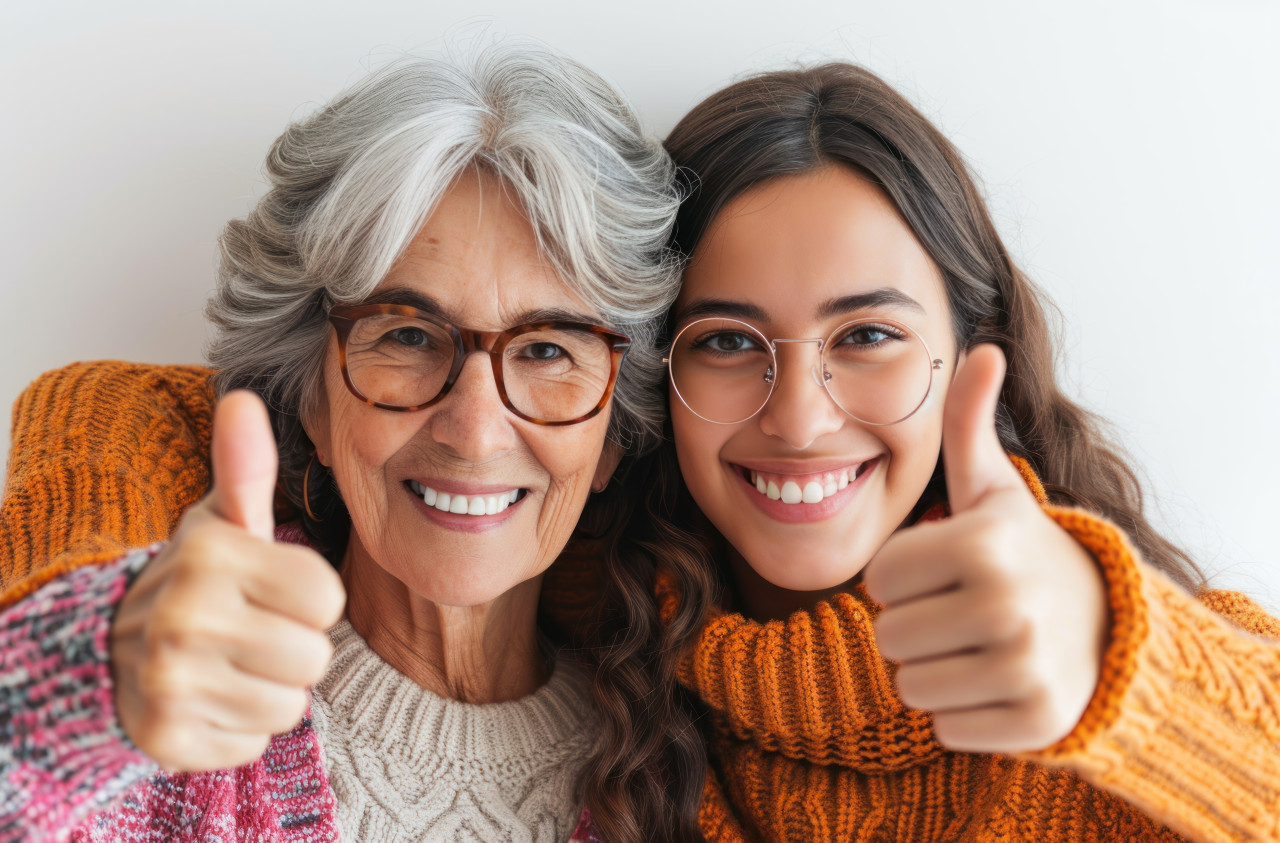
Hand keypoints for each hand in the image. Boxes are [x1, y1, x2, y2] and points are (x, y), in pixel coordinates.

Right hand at [109, 391, 345, 770]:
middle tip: (252, 632)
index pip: (326, 596)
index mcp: (212, 556)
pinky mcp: (165, 739)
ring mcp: (170, 683)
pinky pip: (252, 745)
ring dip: (270, 691)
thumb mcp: (219, 521)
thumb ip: (245, 467)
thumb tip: (242, 397)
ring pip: (289, 706)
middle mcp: (185, 618)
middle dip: (293, 649)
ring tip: (232, 665)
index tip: (273, 592)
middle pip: (315, 658)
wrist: (106, 649)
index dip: (308, 598)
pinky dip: (237, 728)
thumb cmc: (195, 580)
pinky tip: (209, 699)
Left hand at [863, 344, 1107, 753]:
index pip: (878, 580)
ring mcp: (1026, 667)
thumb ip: (969, 424)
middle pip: (888, 636)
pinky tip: (996, 680)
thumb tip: (981, 349)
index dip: (903, 576)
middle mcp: (1008, 604)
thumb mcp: (995, 489)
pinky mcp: (1036, 721)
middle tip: (960, 609)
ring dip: (933, 669)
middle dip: (915, 624)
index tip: (944, 569)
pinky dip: (962, 711)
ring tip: (976, 643)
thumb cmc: (1025, 552)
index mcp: (984, 542)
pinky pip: (944, 727)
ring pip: (910, 686)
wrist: (1109, 627)